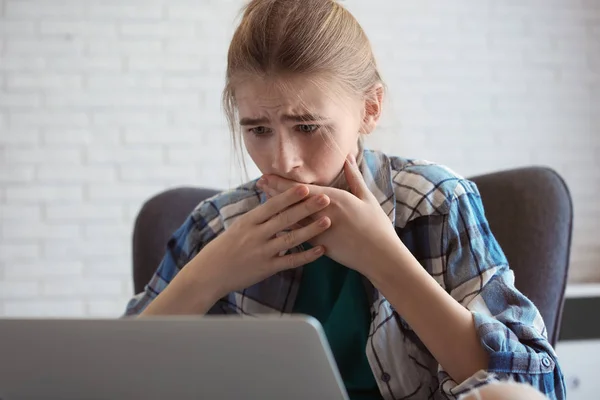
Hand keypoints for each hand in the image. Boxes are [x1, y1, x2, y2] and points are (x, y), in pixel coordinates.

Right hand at [190, 185, 331, 298]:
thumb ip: (258, 216)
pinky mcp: (267, 268)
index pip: (272, 206)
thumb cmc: (225, 247)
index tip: (305, 187)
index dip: (289, 197)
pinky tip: (321, 250)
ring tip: (328, 221)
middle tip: (325, 198)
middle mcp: (256, 235)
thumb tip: (274, 197)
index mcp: (248, 221)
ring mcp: (262, 252)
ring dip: (311, 230)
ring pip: (291, 239)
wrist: (209, 273)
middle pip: (285, 219)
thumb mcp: (238, 226)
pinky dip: (307, 256)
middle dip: (306, 208)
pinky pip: (291, 261)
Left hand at [257, 154, 402, 276]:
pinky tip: (275, 223)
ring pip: (292, 217)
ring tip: (262, 200)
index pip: (301, 188)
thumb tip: (348, 156)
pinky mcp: (319, 245)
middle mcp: (323, 213)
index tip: (267, 175)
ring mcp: (319, 230)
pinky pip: (297, 234)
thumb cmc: (376, 226)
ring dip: (276, 208)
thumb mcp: (367, 198)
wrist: (380, 256)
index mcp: (334, 198)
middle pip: (292, 201)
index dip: (282, 182)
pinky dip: (285, 227)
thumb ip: (354, 177)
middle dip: (274, 192)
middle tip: (259, 183)